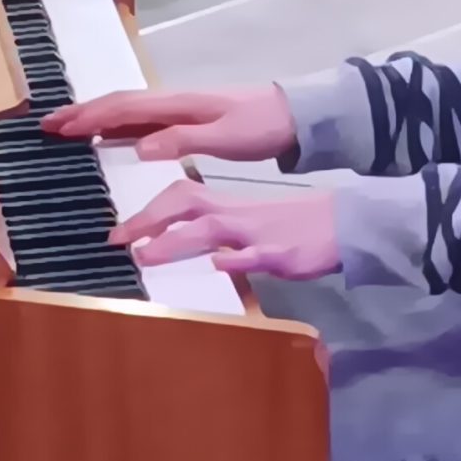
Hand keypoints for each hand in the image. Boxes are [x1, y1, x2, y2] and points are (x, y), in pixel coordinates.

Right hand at [43, 83, 296, 163]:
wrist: (293, 117)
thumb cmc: (261, 127)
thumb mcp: (226, 138)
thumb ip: (183, 141)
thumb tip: (138, 147)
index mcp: (178, 103)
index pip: (123, 107)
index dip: (87, 115)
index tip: (57, 126)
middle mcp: (172, 102)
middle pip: (118, 104)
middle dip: (81, 112)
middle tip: (46, 125)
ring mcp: (178, 110)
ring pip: (127, 111)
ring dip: (95, 118)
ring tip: (65, 130)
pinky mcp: (186, 120)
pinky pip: (142, 121)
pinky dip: (117, 127)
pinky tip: (108, 138)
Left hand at [112, 180, 340, 280]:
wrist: (343, 223)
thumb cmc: (294, 224)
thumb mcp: (251, 223)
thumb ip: (217, 228)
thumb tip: (179, 236)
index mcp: (228, 206)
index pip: (181, 197)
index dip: (148, 211)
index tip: (119, 231)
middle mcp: (237, 216)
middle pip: (186, 203)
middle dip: (149, 219)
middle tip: (118, 239)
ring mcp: (258, 234)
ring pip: (211, 229)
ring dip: (176, 240)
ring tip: (146, 256)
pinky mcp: (282, 253)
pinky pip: (256, 254)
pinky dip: (237, 259)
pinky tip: (220, 263)